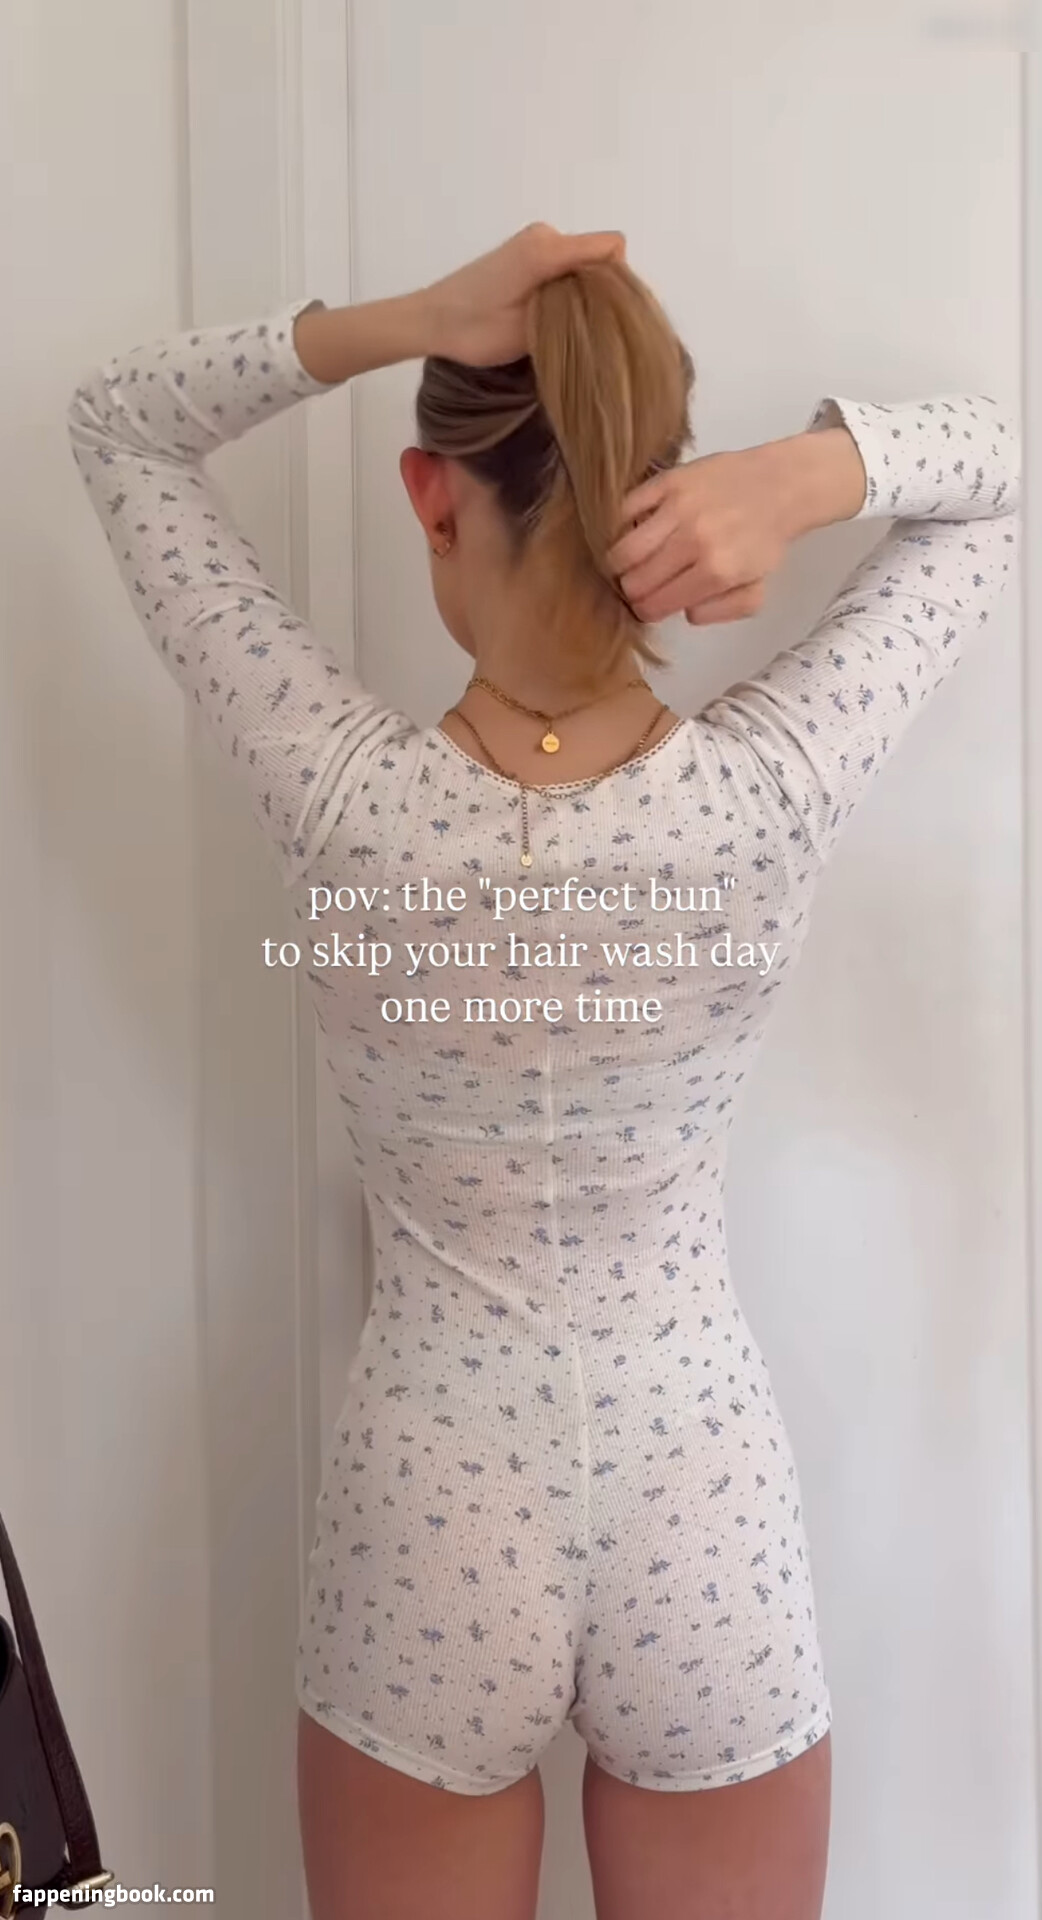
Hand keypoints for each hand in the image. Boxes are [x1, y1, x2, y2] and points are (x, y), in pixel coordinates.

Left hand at [420, 222, 626, 367]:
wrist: (431, 320)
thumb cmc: (475, 330)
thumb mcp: (529, 330)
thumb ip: (571, 311)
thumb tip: (605, 309)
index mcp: (547, 248)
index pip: (611, 248)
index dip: (618, 282)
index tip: (606, 316)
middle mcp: (544, 235)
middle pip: (598, 256)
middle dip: (600, 290)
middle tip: (583, 329)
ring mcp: (533, 241)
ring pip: (581, 263)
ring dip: (581, 292)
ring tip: (561, 326)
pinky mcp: (524, 252)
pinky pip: (563, 264)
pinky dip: (566, 287)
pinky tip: (548, 314)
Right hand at [605, 442, 797, 626]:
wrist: (780, 486)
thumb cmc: (764, 541)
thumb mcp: (756, 591)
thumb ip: (720, 611)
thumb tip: (684, 611)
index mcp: (716, 573)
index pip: (655, 605)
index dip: (646, 611)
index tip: (647, 606)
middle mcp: (694, 541)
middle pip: (635, 582)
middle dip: (633, 591)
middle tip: (640, 585)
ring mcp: (678, 508)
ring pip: (623, 550)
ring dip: (620, 563)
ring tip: (630, 562)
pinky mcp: (668, 481)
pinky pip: (625, 509)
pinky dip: (622, 525)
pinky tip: (633, 531)